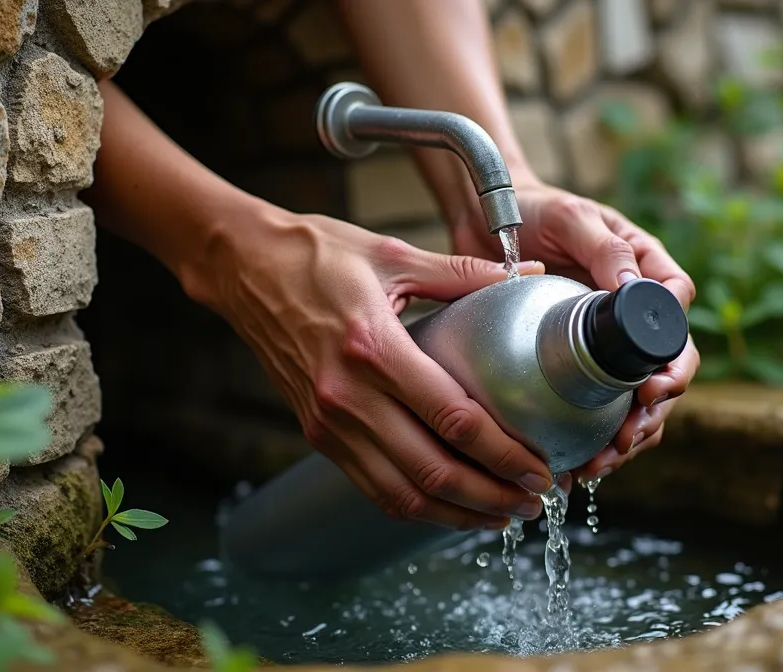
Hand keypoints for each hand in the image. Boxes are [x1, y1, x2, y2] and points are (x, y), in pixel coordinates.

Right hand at [188, 207, 551, 529]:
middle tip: (536, 501)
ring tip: (502, 515)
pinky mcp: (317, 434)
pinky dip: (417, 507)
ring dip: (458, 514)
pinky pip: (373, 487)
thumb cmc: (316, 255)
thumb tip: (531, 273)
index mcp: (374, 348)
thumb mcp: (391, 253)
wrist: (242, 268)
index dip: (504, 453)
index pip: (453, 419)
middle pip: (433, 471)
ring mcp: (328, 423)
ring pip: (403, 494)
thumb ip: (462, 273)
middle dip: (493, 495)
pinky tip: (451, 506)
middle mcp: (348, 397)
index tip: (540, 466)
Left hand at [449, 181, 700, 482]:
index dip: (674, 356)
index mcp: (646, 271)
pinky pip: (596, 407)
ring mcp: (606, 341)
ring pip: (636, 399)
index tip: (655, 383)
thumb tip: (633, 290)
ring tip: (601, 462)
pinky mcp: (576, 364)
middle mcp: (633, 311)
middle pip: (665, 369)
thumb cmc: (536, 209)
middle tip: (628, 435)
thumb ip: (604, 248)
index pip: (676, 317)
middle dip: (654, 410)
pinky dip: (593, 438)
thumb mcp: (571, 218)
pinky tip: (576, 464)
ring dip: (627, 437)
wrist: (487, 220)